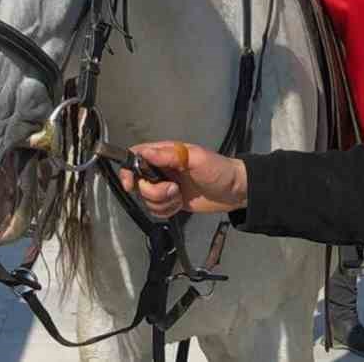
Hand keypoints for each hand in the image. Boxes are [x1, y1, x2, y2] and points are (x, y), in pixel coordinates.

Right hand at [116, 142, 247, 217]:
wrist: (234, 191)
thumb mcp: (196, 159)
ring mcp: (165, 186)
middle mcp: (161, 169)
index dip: (129, 170)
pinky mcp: (170, 201)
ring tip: (179, 198)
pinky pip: (156, 210)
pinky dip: (166, 211)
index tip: (133, 185)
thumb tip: (144, 152)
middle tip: (173, 190)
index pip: (136, 156)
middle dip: (153, 192)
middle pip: (138, 182)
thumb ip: (170, 155)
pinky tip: (180, 205)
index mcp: (165, 153)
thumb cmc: (218, 170)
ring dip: (161, 203)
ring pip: (147, 199)